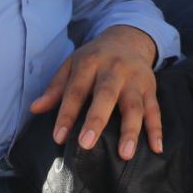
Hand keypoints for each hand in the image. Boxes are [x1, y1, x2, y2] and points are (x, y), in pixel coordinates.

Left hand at [31, 24, 160, 159]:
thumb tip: (35, 109)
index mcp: (90, 63)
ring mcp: (135, 80)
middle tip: (86, 144)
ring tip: (125, 154)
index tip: (58, 137)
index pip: (75, 90)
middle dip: (97, 119)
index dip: (66, 114)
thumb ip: (56, 87)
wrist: (128, 38)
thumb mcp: (72, 65)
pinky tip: (156, 148)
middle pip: (106, 95)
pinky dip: (157, 129)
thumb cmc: (95, 57)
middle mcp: (114, 70)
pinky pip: (155, 109)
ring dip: (131, 130)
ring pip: (134, 105)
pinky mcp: (151, 88)